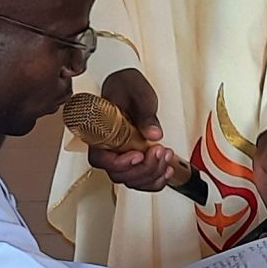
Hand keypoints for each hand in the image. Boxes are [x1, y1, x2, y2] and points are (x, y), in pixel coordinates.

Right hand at [90, 67, 176, 192]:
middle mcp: (107, 149)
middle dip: (143, 168)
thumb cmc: (126, 87)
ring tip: (166, 155)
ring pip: (131, 180)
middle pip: (118, 174)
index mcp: (100, 133)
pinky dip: (155, 180)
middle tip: (160, 151)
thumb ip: (145, 115)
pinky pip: (141, 180)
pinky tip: (166, 170)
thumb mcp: (138, 95)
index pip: (101, 159)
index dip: (121, 163)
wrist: (129, 86)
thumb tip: (153, 133)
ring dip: (152, 174)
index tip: (138, 155)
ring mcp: (120, 156)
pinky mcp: (133, 160)